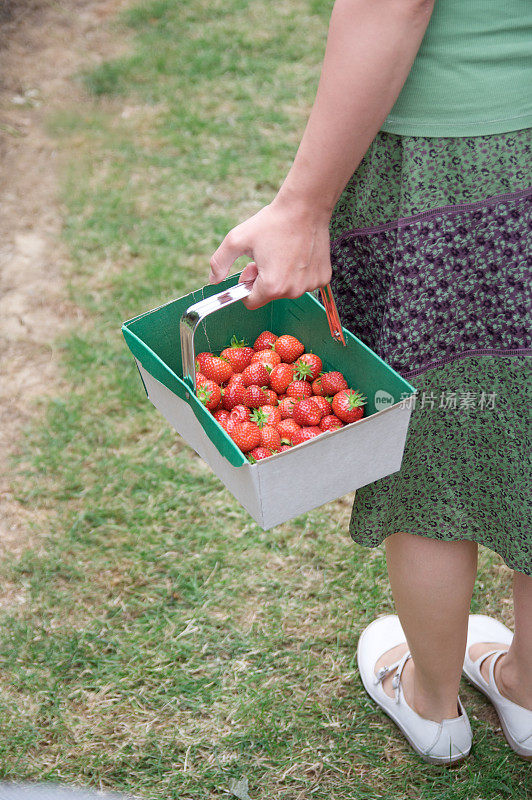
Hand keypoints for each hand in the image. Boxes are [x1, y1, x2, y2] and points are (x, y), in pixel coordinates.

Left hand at [209, 195, 331, 309]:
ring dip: (281, 276)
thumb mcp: (237, 239)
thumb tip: (212, 281)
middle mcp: (293, 291)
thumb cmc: (272, 222)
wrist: (305, 206)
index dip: (246, 285)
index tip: (251, 268)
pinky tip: (298, 253)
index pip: (251, 302)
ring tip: (283, 252)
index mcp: (271, 286)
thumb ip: (219, 262)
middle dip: (263, 280)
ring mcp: (310, 285)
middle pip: (269, 296)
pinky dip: (299, 272)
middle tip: (265, 256)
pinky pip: (304, 283)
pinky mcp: (322, 278)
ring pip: (287, 290)